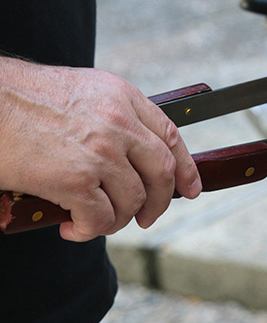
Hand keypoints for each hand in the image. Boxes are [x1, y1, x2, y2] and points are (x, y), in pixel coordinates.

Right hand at [0, 60, 201, 241]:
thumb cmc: (21, 99)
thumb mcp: (82, 91)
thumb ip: (110, 116)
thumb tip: (126, 152)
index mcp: (122, 97)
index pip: (170, 136)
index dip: (185, 167)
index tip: (189, 189)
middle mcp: (119, 123)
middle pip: (161, 172)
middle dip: (158, 202)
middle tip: (145, 218)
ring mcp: (101, 152)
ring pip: (133, 200)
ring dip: (117, 219)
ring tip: (94, 221)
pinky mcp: (76, 180)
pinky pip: (100, 218)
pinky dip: (89, 231)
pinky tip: (72, 228)